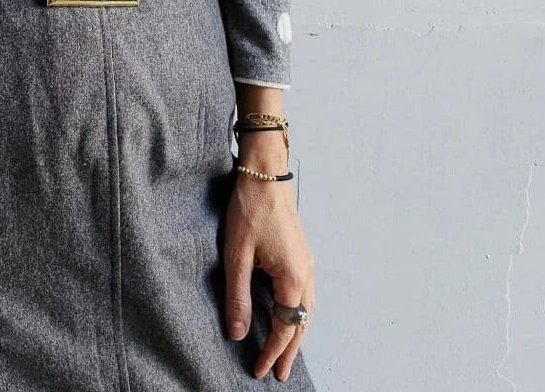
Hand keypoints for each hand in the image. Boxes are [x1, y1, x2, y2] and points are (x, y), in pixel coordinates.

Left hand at [222, 171, 314, 381]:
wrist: (265, 173)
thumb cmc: (250, 209)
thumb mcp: (237, 256)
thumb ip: (238, 297)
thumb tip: (239, 334)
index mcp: (293, 278)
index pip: (285, 329)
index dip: (271, 352)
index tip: (259, 370)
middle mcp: (307, 274)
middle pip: (302, 324)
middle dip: (290, 350)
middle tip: (279, 373)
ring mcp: (307, 262)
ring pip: (306, 309)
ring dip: (296, 332)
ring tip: (285, 351)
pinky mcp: (302, 252)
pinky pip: (305, 293)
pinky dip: (297, 312)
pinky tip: (287, 313)